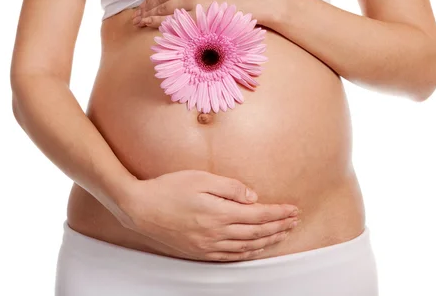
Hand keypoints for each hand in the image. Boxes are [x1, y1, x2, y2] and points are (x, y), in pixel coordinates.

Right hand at [119, 170, 299, 261]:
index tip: (293, 209)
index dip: (279, 213)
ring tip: (282, 233)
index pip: (259, 215)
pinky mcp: (200, 251)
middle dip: (279, 226)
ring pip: (247, 246)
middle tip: (294, 221)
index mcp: (220, 213)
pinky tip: (256, 248)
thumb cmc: (169, 189)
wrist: (141, 209)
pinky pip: (231, 256)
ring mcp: (208, 245)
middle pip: (257, 232)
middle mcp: (217, 233)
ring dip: (269, 240)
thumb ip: (230, 188)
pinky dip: (249, 253)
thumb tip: (253, 197)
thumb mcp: (200, 178)